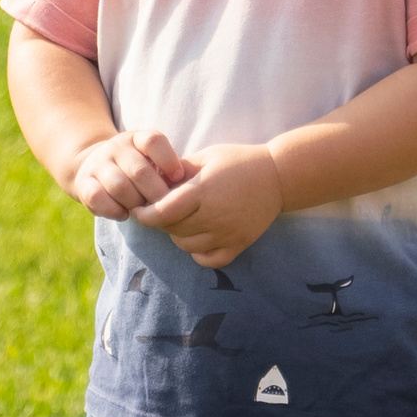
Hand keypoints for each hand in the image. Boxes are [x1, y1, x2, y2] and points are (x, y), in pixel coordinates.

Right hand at [70, 128, 195, 220]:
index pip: (153, 141)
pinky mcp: (84, 182)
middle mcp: (117, 147)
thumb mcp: (152, 160)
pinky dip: (114, 210)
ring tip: (144, 211)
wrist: (94, 166)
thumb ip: (167, 169)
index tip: (178, 178)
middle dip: (155, 193)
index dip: (169, 160)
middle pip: (139, 170)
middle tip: (165, 207)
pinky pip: (98, 198)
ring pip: (119, 186)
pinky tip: (124, 214)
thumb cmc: (136, 168)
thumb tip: (188, 188)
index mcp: (137, 138)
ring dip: (135, 203)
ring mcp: (99, 164)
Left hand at [136, 142, 284, 271]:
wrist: (278, 177)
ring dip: (178, 234)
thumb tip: (151, 181)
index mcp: (203, 191)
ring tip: (184, 219)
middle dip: (161, 221)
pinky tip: (199, 235)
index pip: (164, 213)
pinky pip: (207, 259)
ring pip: (186, 246)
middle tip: (163, 209)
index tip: (138, 210)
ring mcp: (227, 234)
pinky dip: (197, 252)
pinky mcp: (238, 245)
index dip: (146, 215)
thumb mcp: (206, 157)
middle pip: (172, 230)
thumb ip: (178, 171)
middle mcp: (214, 216)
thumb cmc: (239, 161)